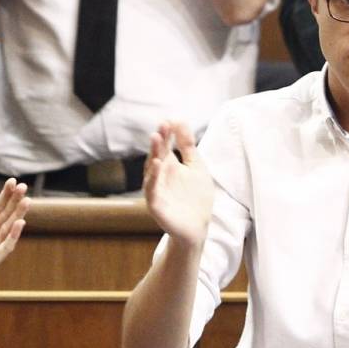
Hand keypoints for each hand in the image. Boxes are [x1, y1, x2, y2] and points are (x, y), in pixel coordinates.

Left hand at [0, 179, 27, 305]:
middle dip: (15, 202)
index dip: (5, 195)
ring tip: (26, 201)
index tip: (13, 181)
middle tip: (23, 186)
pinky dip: (13, 236)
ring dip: (18, 215)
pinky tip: (20, 223)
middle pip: (6, 216)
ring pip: (9, 229)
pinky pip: (5, 247)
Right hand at [143, 120, 210, 246]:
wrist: (197, 228)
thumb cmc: (195, 198)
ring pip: (151, 170)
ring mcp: (156, 190)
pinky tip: (157, 164)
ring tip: (156, 138)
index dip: (167, 134)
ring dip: (153, 154)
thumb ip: (188, 145)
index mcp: (168, 166)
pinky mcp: (156, 205)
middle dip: (159, 141)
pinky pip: (152, 189)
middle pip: (157, 155)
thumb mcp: (196, 166)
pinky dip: (153, 177)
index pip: (165, 145)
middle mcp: (159, 176)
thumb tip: (179, 120)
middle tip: (161, 127)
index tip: (170, 121)